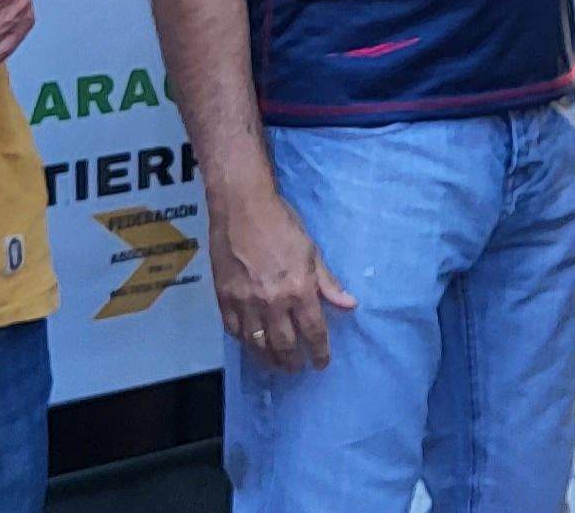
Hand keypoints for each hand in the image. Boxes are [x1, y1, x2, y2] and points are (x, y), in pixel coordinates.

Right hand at [205, 170, 352, 371]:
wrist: (241, 207)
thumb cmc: (281, 224)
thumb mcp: (312, 251)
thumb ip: (328, 283)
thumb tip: (349, 304)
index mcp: (299, 289)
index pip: (313, 332)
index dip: (319, 352)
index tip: (321, 362)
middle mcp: (273, 302)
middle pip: (284, 345)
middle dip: (293, 362)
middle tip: (297, 368)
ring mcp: (245, 302)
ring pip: (257, 345)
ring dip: (269, 359)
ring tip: (276, 364)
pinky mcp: (224, 298)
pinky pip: (234, 330)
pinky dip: (245, 342)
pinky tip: (252, 344)